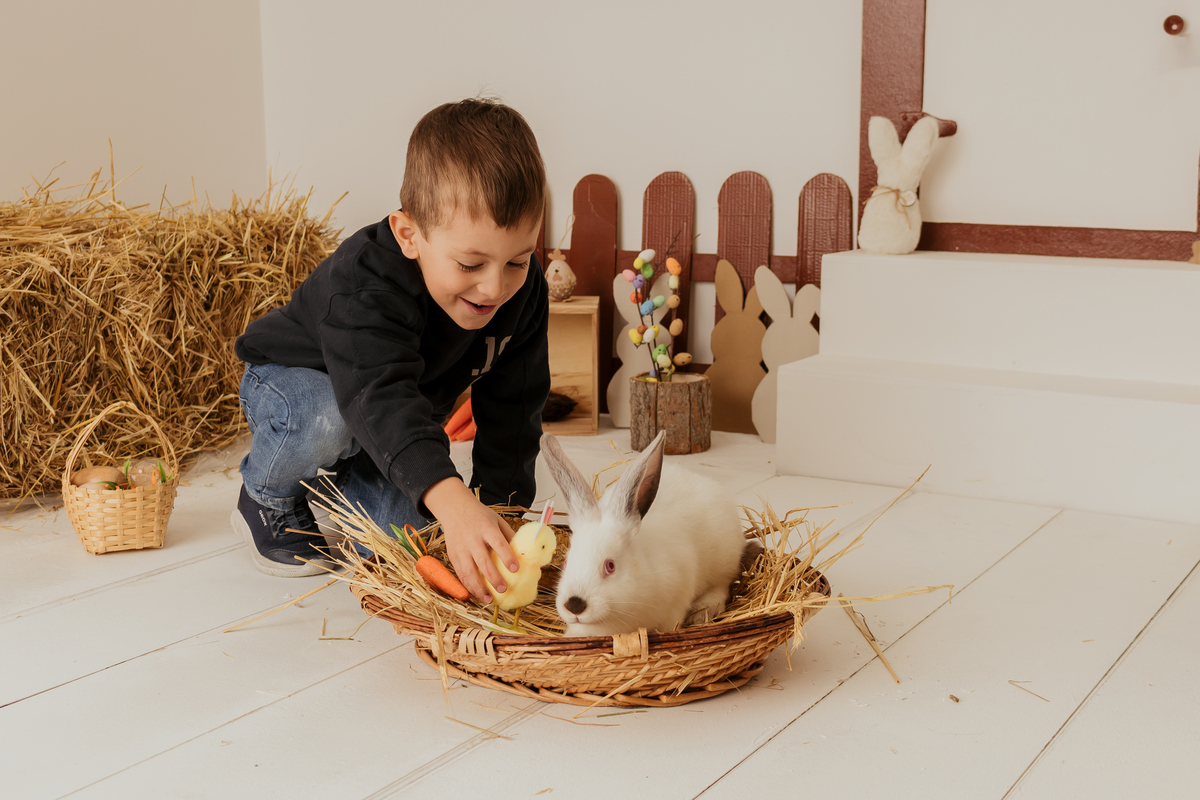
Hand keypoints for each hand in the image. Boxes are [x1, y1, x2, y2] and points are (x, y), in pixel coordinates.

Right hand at [422, 477, 517, 603]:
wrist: (455, 509)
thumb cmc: (480, 516)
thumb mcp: (497, 520)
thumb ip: (508, 535)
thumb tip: (524, 553)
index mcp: (486, 528)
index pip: (498, 543)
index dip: (507, 557)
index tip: (515, 569)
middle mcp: (472, 539)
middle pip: (483, 561)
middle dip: (493, 578)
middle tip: (503, 589)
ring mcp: (461, 549)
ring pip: (469, 572)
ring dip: (478, 588)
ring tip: (489, 599)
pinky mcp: (453, 556)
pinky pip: (460, 574)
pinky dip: (468, 586)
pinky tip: (477, 594)